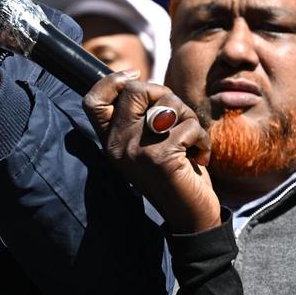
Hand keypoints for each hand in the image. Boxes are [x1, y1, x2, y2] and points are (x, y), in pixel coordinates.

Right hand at [84, 73, 220, 233]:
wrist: (189, 217)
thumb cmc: (173, 173)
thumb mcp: (146, 143)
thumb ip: (138, 117)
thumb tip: (138, 79)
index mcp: (109, 141)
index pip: (93, 100)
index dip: (113, 80)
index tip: (136, 77)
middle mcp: (117, 145)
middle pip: (135, 90)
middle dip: (164, 94)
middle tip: (177, 118)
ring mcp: (136, 151)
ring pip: (169, 105)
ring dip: (189, 118)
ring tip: (190, 142)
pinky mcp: (161, 158)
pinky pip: (188, 126)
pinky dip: (202, 139)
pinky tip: (199, 156)